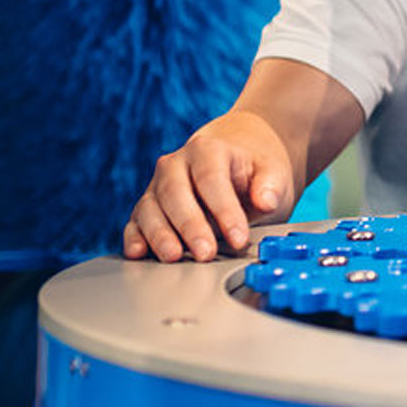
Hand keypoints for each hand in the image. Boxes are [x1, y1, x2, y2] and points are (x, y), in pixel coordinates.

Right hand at [123, 110, 295, 261]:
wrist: (238, 158)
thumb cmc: (255, 168)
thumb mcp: (273, 171)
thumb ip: (271, 185)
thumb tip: (266, 201)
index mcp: (207, 150)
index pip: (212, 180)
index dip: (225, 211)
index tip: (239, 238)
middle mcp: (175, 165)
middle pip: (175, 194)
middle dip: (190, 226)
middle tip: (206, 253)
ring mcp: (158, 187)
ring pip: (150, 208)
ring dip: (159, 235)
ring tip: (173, 257)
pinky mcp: (148, 208)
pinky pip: (136, 222)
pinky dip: (134, 237)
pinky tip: (138, 253)